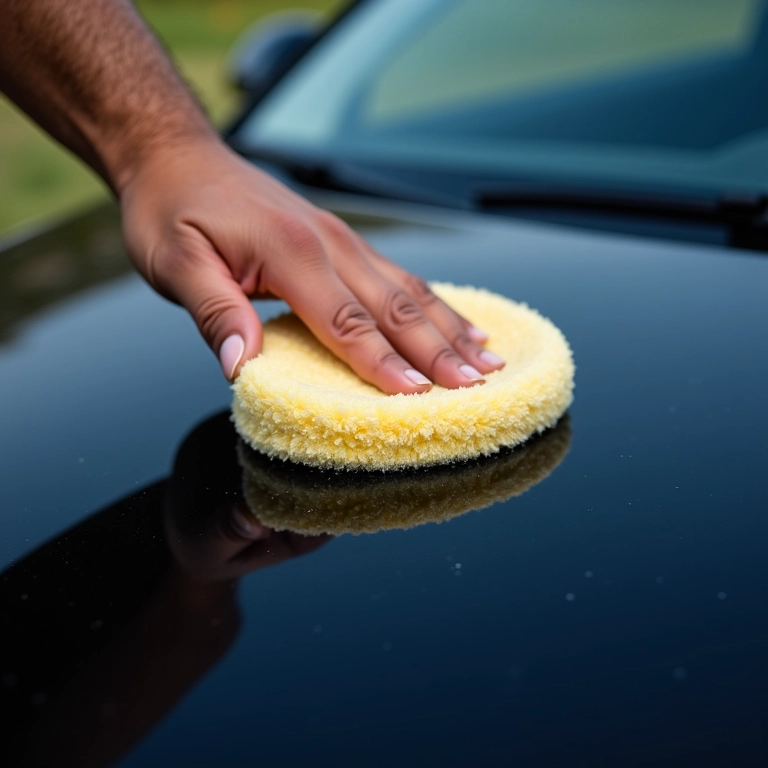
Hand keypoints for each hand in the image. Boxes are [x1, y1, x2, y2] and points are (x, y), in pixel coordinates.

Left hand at [120, 137, 504, 392]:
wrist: (179, 157)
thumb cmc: (172, 212)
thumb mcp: (175, 263)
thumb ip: (213, 312)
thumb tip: (241, 367)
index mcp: (292, 251)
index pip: (346, 321)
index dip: (383, 364)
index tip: (418, 397)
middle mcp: (329, 242)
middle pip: (396, 306)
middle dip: (439, 350)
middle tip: (478, 385)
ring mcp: (342, 239)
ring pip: (410, 288)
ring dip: (451, 327)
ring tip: (489, 358)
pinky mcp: (343, 241)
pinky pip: (399, 276)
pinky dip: (435, 303)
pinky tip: (458, 323)